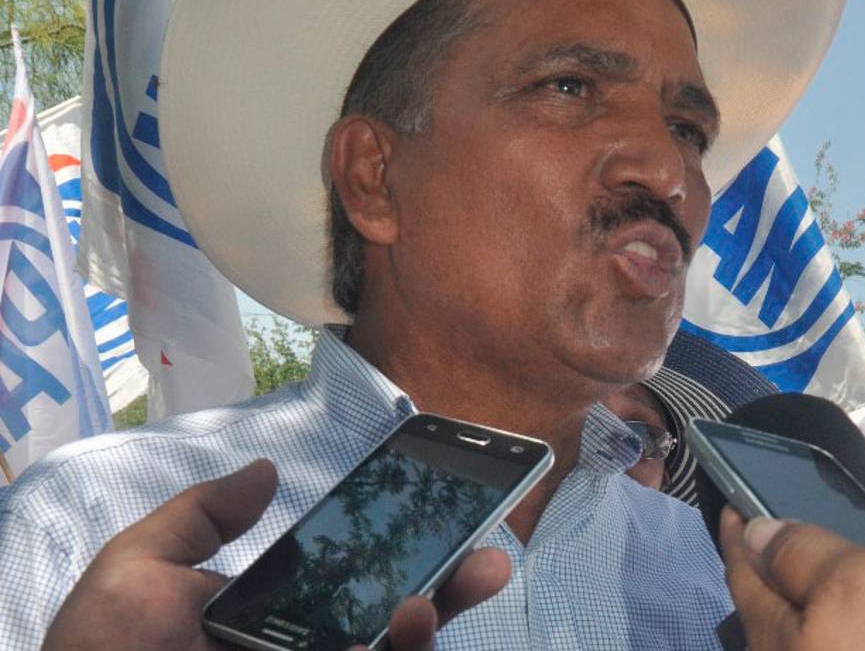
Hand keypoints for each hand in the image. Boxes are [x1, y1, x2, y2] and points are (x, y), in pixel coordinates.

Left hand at [42, 459, 510, 650]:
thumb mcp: (138, 570)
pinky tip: (404, 627)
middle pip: (393, 620)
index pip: (353, 577)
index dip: (402, 545)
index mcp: (274, 616)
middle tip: (489, 557)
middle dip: (450, 587)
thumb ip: (202, 517)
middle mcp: (306, 648)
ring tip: (427, 602)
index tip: (441, 506)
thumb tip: (266, 469)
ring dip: (428, 631)